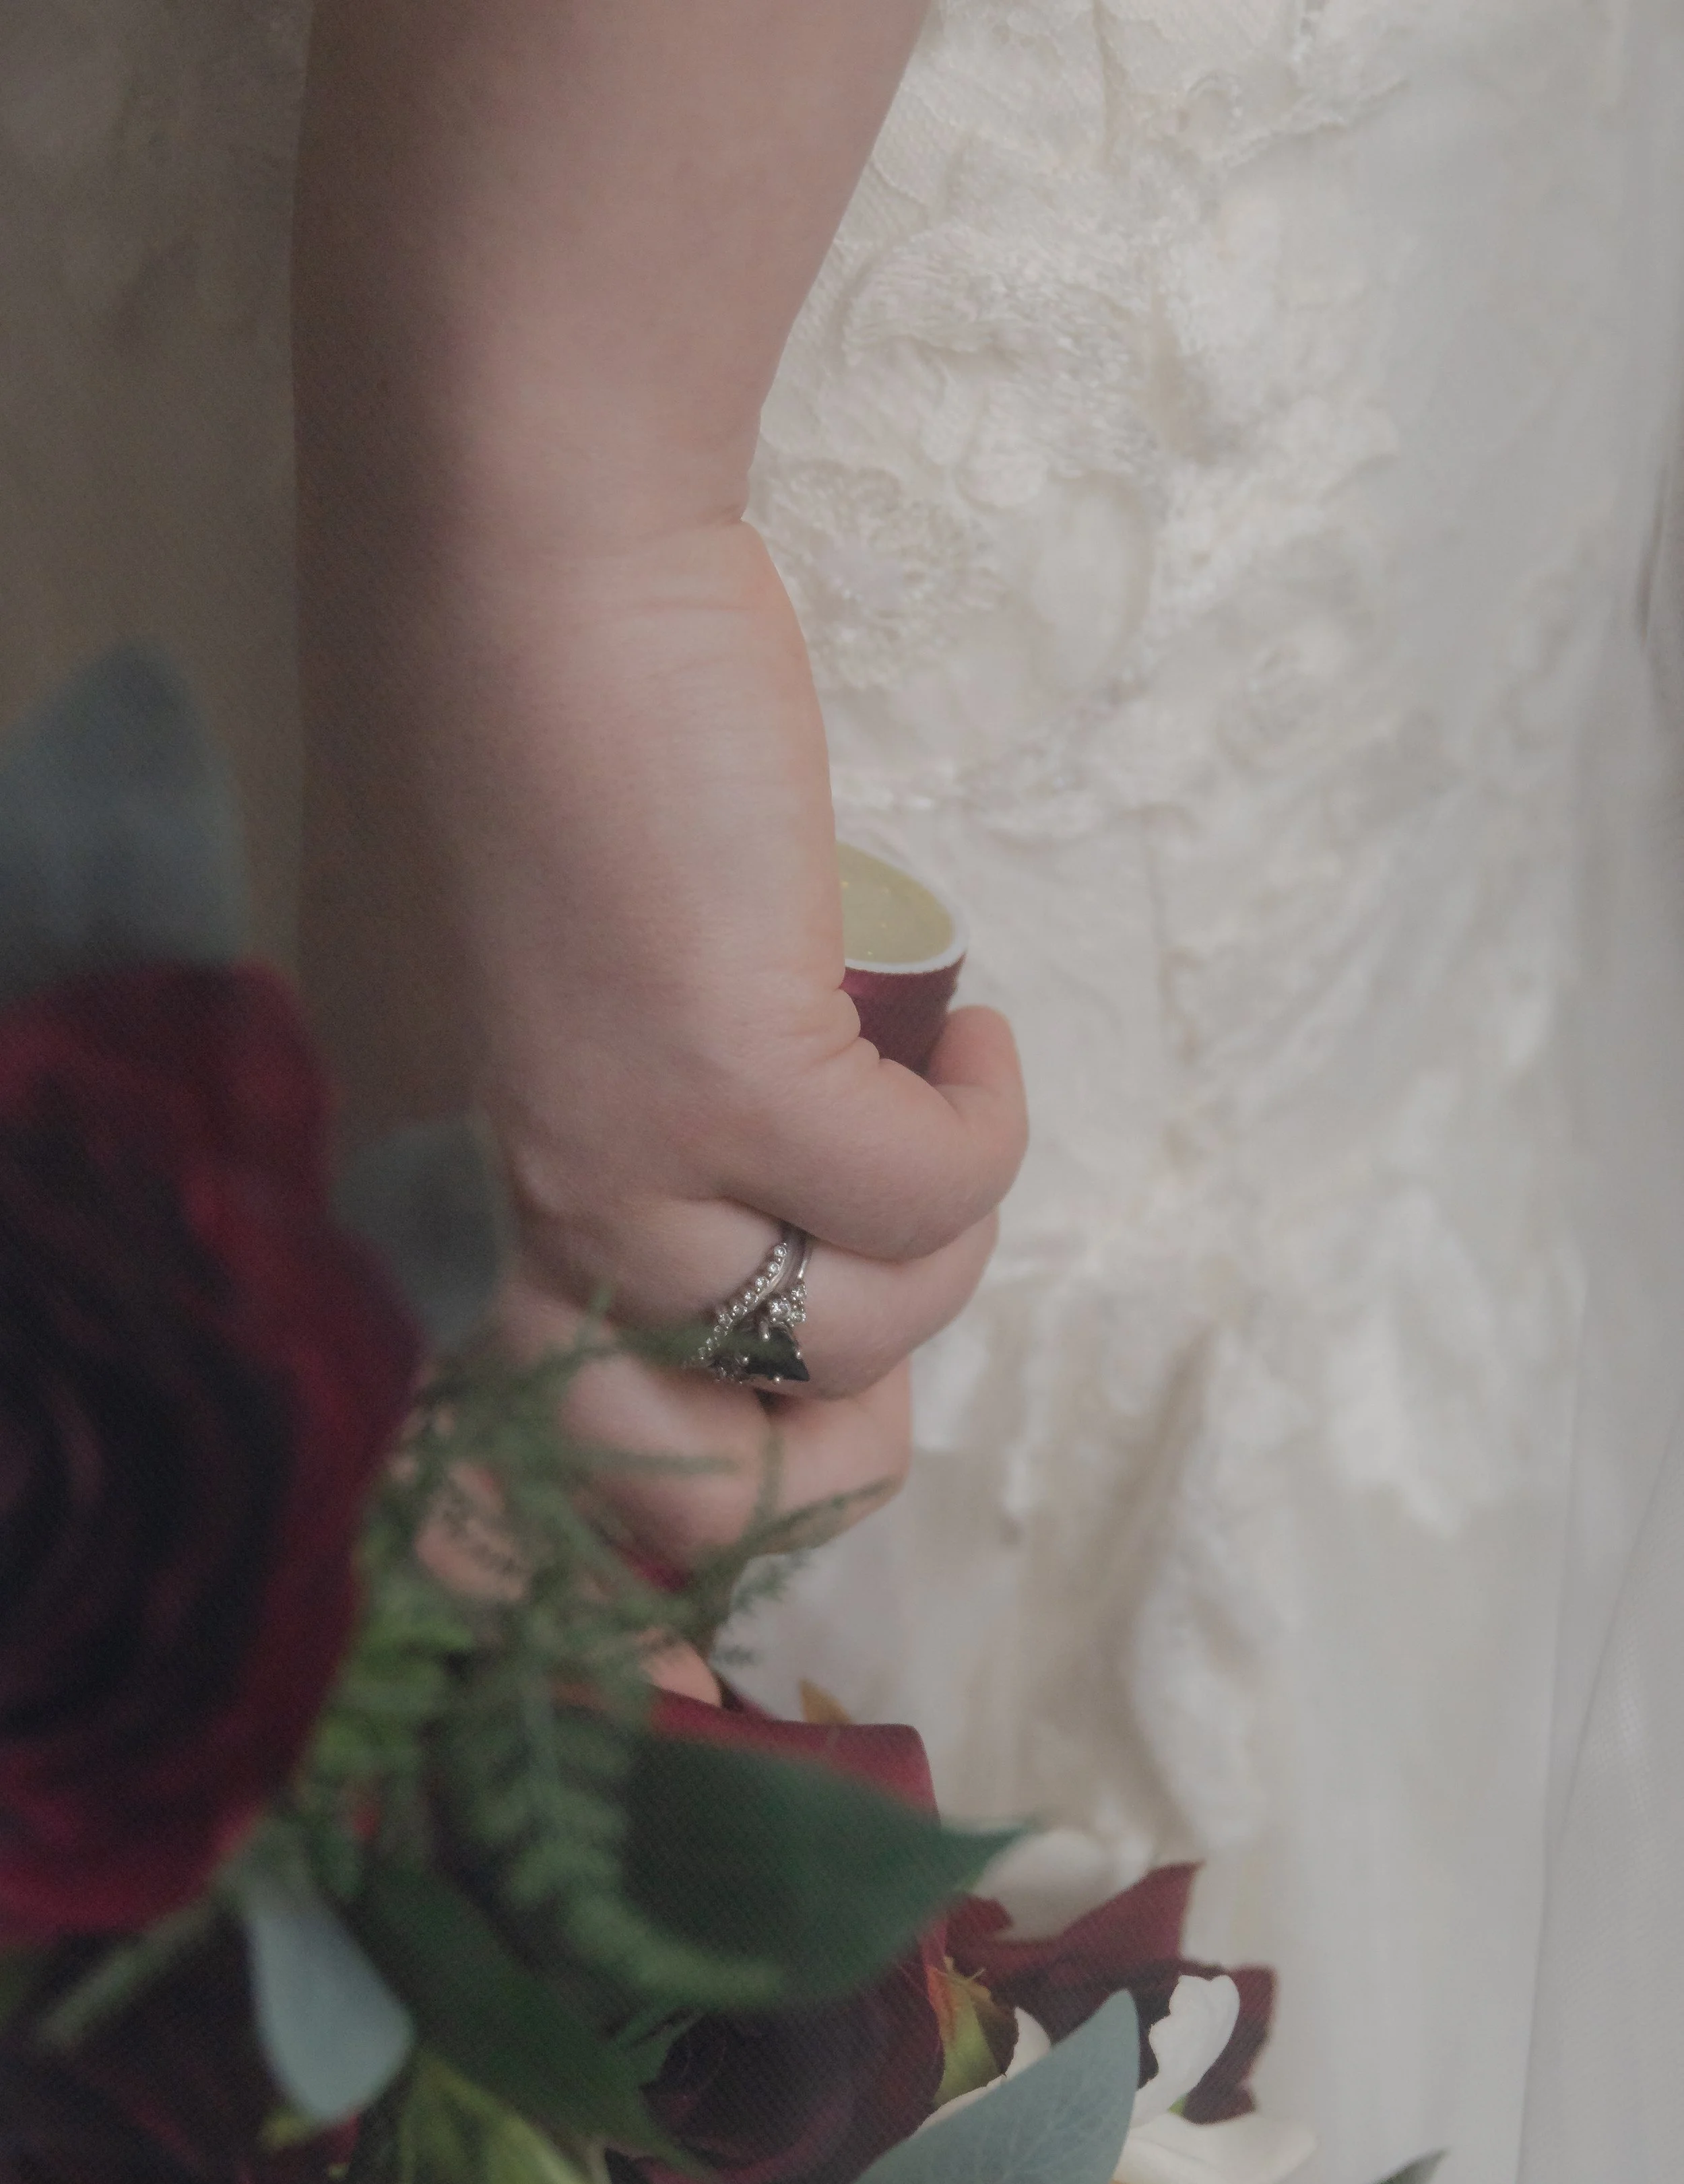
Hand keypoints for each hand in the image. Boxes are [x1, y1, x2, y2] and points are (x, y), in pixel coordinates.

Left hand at [294, 0, 1007, 1567]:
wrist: (515, 553)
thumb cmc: (500, 764)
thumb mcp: (484, 1034)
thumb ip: (555, 1178)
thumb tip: (725, 1295)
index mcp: (413, 1240)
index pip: (524, 1509)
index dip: (664, 1554)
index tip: (750, 1521)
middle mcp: (484, 1244)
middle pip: (693, 1501)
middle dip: (834, 1456)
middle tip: (885, 1333)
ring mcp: (603, 1174)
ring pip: (842, 1350)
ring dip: (939, 1258)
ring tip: (935, 1113)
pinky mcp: (726, 1080)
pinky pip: (930, 1208)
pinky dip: (989, 1138)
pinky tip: (976, 1046)